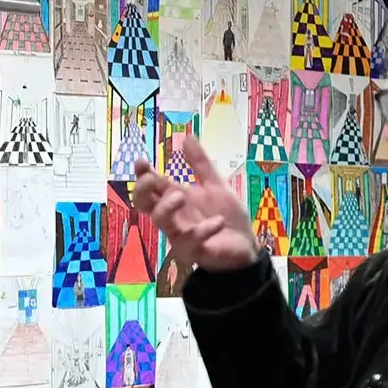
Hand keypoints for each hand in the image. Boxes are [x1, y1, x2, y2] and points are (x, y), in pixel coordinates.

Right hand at [132, 135, 259, 272]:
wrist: (246, 246)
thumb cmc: (226, 216)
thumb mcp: (216, 186)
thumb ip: (200, 164)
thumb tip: (187, 137)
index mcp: (175, 199)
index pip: (151, 186)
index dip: (142, 174)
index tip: (142, 161)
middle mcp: (173, 216)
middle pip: (145, 204)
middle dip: (142, 191)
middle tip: (151, 179)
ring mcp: (181, 234)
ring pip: (161, 222)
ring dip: (166, 207)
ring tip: (181, 196)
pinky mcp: (195, 251)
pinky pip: (191, 241)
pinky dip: (203, 230)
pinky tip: (218, 222)